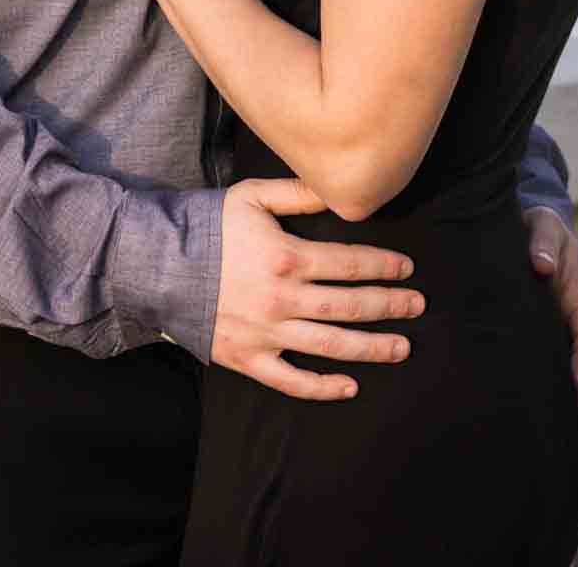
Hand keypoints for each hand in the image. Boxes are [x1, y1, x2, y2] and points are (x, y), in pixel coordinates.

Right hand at [214, 178, 424, 400]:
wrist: (160, 265)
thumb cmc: (209, 226)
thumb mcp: (252, 196)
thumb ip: (297, 193)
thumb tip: (336, 190)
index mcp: (287, 257)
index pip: (350, 264)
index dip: (383, 266)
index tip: (407, 268)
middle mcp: (283, 299)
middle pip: (349, 305)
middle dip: (389, 305)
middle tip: (418, 306)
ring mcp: (267, 333)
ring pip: (331, 346)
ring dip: (371, 347)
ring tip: (402, 347)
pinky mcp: (249, 359)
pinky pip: (292, 381)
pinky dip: (322, 387)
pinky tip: (350, 385)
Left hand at [525, 206, 577, 418]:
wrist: (532, 226)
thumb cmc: (540, 225)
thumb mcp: (543, 225)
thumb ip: (542, 243)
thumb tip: (541, 266)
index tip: (577, 381)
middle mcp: (577, 318)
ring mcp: (564, 329)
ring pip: (572, 370)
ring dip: (574, 400)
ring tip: (568, 438)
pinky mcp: (547, 334)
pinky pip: (555, 364)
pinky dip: (556, 388)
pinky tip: (546, 414)